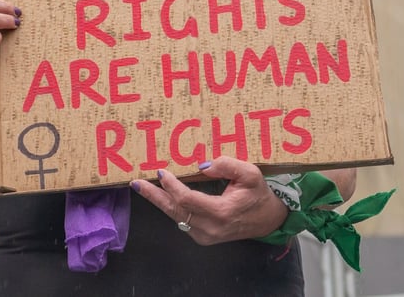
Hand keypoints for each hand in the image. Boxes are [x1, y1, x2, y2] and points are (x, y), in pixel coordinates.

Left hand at [130, 157, 288, 245]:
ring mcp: (204, 236)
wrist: (267, 220)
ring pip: (175, 217)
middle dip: (154, 196)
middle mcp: (210, 228)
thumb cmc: (258, 194)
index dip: (172, 186)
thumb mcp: (250, 173)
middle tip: (137, 183)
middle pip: (174, 211)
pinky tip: (162, 195)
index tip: (162, 172)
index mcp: (222, 212)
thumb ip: (227, 165)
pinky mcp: (202, 237)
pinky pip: (181, 220)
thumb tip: (201, 166)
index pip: (187, 200)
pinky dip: (170, 207)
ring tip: (143, 187)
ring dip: (159, 201)